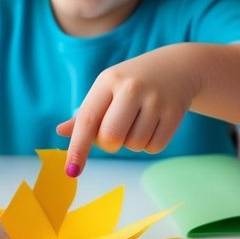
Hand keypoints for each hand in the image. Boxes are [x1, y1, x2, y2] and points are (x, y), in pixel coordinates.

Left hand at [56, 49, 196, 176]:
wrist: (177, 67)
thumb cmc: (132, 82)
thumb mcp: (107, 89)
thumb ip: (87, 114)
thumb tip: (61, 132)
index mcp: (108, 80)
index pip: (87, 120)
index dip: (78, 148)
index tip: (71, 171)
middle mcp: (131, 88)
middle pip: (111, 138)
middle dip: (110, 144)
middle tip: (118, 130)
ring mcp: (155, 100)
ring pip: (134, 145)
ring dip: (133, 142)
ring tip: (139, 120)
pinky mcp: (175, 113)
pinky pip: (154, 147)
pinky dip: (150, 144)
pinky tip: (154, 124)